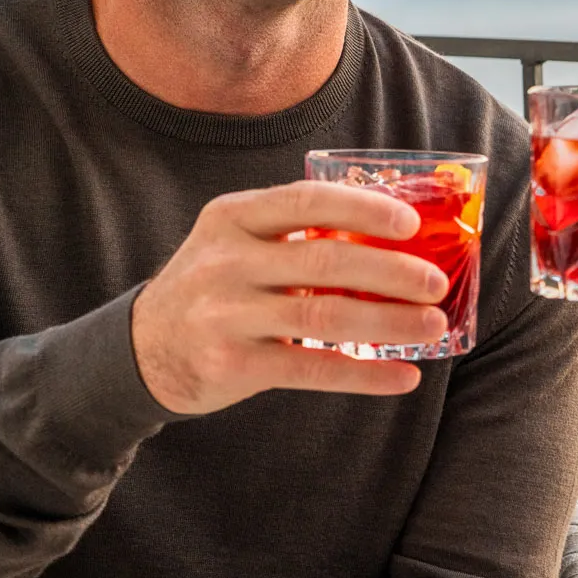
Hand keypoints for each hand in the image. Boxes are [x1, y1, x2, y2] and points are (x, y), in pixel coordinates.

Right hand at [131, 181, 451, 414]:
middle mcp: (225, 262)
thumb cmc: (216, 285)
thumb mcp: (236, 242)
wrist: (142, 348)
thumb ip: (296, 233)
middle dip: (390, 272)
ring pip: (323, 317)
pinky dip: (365, 374)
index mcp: (232, 217)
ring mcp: (226, 315)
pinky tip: (404, 376)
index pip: (305, 201)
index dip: (362, 210)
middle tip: (436, 283)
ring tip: (433, 324)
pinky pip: (312, 370)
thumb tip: (399, 240)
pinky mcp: (232, 365)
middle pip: (323, 261)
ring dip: (388, 323)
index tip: (410, 223)